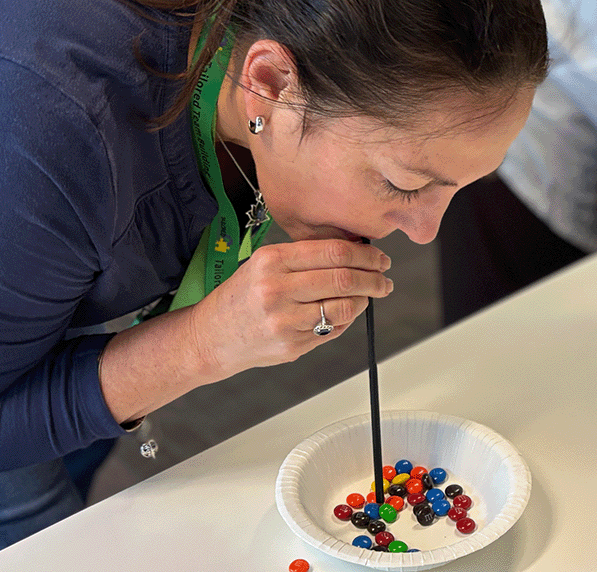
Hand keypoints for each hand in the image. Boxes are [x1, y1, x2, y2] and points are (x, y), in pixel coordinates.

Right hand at [186, 239, 391, 376]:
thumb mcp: (264, 263)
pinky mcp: (290, 346)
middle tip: (384, 278)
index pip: (334, 252)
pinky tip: (347, 312)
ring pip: (344, 308)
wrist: (211, 336)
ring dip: (365, 300)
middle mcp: (276, 290)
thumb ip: (306, 256)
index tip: (379, 257)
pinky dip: (347, 319)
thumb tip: (356, 251)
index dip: (365, 254)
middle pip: (344, 279)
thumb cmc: (243, 295)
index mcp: (272, 261)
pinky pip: (332, 330)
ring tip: (370, 295)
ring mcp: (284, 321)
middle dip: (374, 278)